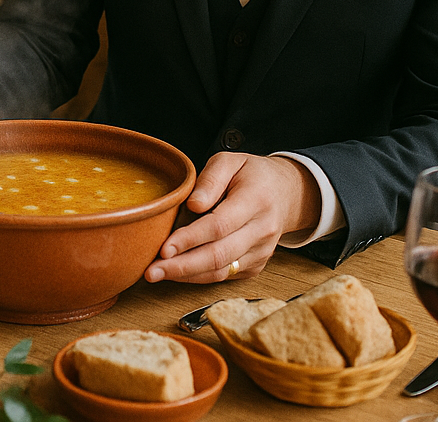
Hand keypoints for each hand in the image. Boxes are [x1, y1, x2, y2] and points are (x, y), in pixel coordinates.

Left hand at [144, 153, 320, 283]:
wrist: (285, 193)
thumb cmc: (251, 174)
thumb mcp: (230, 161)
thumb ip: (211, 179)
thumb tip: (193, 204)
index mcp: (256, 200)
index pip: (219, 225)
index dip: (190, 239)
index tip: (164, 247)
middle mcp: (262, 230)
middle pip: (219, 255)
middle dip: (182, 266)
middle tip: (152, 270)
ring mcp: (261, 251)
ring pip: (222, 271)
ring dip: (187, 276)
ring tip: (157, 274)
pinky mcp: (256, 265)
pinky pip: (226, 275)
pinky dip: (200, 276)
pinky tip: (178, 272)